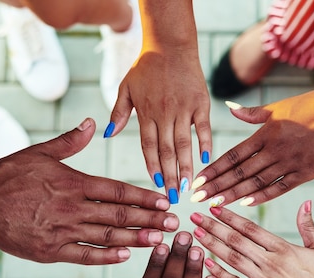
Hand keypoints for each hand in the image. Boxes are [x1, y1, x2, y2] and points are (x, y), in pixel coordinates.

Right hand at [0, 118, 179, 264]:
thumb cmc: (8, 177)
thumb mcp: (39, 152)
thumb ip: (69, 141)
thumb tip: (92, 124)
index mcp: (73, 183)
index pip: (118, 191)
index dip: (144, 198)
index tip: (164, 202)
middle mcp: (73, 208)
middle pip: (119, 216)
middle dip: (150, 220)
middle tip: (174, 223)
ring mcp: (63, 232)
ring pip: (108, 237)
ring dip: (136, 239)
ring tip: (159, 240)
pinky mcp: (51, 251)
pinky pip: (85, 255)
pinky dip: (106, 257)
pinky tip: (125, 256)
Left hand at [106, 50, 211, 203]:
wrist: (171, 45)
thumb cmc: (146, 67)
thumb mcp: (126, 88)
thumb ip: (118, 113)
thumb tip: (107, 134)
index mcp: (146, 113)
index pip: (148, 146)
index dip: (152, 166)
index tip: (155, 185)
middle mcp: (165, 114)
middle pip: (167, 151)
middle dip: (169, 175)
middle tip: (173, 197)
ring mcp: (184, 109)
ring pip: (184, 144)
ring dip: (186, 166)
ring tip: (188, 186)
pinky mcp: (201, 103)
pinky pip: (203, 128)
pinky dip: (205, 143)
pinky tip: (206, 160)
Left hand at [190, 90, 313, 206]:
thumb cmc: (312, 106)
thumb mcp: (279, 107)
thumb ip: (253, 113)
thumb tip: (230, 109)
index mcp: (266, 133)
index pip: (233, 155)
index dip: (214, 169)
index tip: (198, 180)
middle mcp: (274, 150)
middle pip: (240, 172)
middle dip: (216, 186)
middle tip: (197, 198)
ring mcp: (290, 163)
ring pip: (256, 182)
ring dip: (233, 195)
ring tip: (214, 204)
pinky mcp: (306, 173)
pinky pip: (279, 187)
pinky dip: (262, 197)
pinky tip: (245, 204)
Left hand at [190, 203, 313, 277]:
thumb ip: (308, 226)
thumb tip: (305, 202)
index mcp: (283, 248)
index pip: (250, 227)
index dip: (229, 217)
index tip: (214, 207)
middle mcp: (271, 262)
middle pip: (236, 240)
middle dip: (213, 226)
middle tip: (194, 216)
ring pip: (232, 259)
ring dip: (212, 245)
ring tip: (195, 235)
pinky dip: (219, 273)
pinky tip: (205, 264)